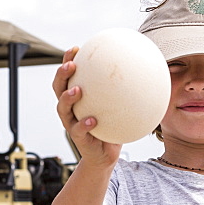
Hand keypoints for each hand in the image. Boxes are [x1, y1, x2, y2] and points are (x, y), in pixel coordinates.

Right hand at [53, 47, 121, 168]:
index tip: (75, 49)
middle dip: (62, 75)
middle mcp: (69, 109)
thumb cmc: (111, 127)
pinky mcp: (78, 139)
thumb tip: (145, 70)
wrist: (104, 155)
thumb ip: (125, 91)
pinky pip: (78, 130)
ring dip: (67, 98)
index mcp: (76, 98)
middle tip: (71, 65)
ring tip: (77, 90)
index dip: (67, 61)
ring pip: (62, 108)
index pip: (67, 76)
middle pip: (58, 88)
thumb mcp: (118, 107)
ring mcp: (71, 123)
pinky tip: (92, 120)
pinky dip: (84, 124)